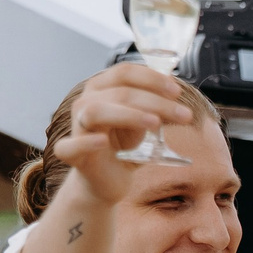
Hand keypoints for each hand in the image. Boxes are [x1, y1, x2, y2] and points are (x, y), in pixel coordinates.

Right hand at [53, 61, 201, 208]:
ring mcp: (76, 127)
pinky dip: (86, 142)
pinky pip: (69, 145)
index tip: (178, 91)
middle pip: (118, 92)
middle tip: (183, 114)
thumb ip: (157, 106)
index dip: (152, 78)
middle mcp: (86, 102)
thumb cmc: (123, 146)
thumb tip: (175, 88)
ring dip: (128, 115)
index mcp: (102, 89)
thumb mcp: (145, 122)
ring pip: (96, 111)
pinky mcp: (71, 153)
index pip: (124, 72)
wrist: (108, 180)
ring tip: (155, 124)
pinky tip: (103, 141)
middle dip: (154, 101)